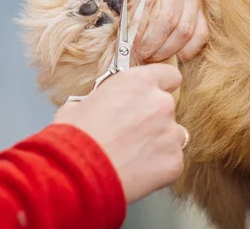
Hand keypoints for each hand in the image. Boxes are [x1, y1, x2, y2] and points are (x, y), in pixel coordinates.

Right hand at [53, 64, 187, 203]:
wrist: (78, 173)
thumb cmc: (74, 137)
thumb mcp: (79, 103)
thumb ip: (101, 100)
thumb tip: (97, 106)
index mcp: (139, 82)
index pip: (169, 75)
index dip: (160, 86)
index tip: (152, 95)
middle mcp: (160, 103)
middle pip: (167, 107)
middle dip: (153, 118)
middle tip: (131, 132)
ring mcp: (170, 133)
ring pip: (173, 135)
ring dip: (159, 141)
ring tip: (133, 154)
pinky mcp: (174, 161)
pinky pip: (172, 161)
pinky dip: (159, 166)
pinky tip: (136, 170)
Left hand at [109, 0, 207, 61]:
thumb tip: (110, 23)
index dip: (135, 26)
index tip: (124, 45)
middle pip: (168, 17)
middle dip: (150, 43)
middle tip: (136, 55)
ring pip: (185, 28)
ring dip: (165, 49)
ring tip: (148, 57)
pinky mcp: (202, 4)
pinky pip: (200, 34)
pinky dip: (185, 50)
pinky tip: (168, 56)